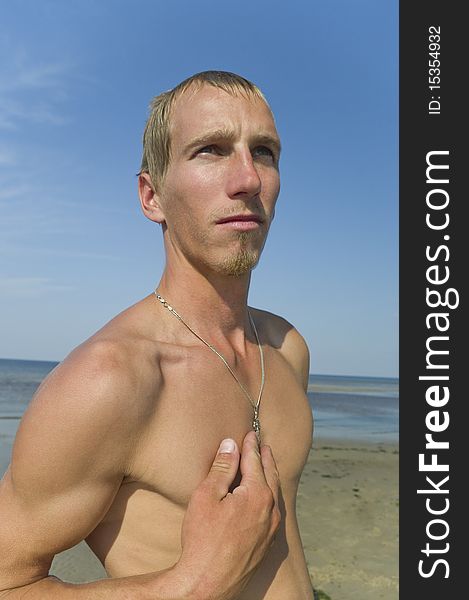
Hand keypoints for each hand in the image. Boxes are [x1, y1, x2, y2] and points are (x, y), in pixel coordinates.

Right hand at [174, 431, 280, 599]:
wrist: (207, 583)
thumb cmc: (202, 538)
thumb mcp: (207, 496)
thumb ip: (222, 468)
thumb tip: (231, 444)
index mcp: (258, 494)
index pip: (255, 461)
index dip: (250, 445)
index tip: (250, 433)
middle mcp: (270, 510)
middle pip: (270, 475)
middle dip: (265, 457)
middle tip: (262, 444)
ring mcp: (270, 529)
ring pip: (274, 494)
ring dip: (270, 476)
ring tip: (266, 465)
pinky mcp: (266, 544)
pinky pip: (272, 511)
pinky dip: (270, 496)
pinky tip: (264, 497)